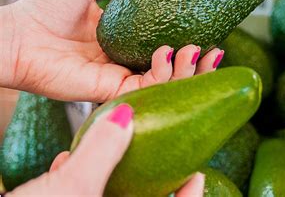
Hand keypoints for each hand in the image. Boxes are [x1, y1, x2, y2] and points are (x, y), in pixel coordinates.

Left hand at [0, 0, 224, 101]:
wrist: (16, 35)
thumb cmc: (45, 7)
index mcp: (125, 41)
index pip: (166, 47)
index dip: (190, 44)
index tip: (208, 33)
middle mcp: (126, 63)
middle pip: (173, 71)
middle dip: (197, 65)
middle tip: (213, 49)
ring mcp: (120, 79)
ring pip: (166, 85)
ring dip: (186, 70)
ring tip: (193, 49)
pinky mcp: (111, 92)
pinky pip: (147, 89)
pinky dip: (163, 75)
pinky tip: (166, 53)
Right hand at [7, 104, 204, 195]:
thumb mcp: (71, 188)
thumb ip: (102, 151)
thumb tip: (126, 116)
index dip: (191, 195)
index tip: (197, 172)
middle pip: (143, 195)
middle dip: (147, 173)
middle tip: (155, 147)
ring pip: (110, 194)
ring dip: (108, 173)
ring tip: (112, 147)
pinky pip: (80, 195)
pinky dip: (78, 180)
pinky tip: (66, 162)